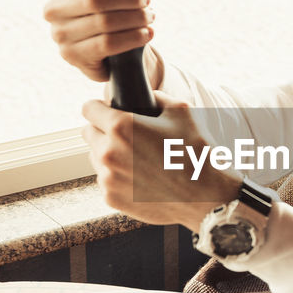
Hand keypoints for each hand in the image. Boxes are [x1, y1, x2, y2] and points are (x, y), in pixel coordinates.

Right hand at [44, 0, 158, 82]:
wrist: (115, 44)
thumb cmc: (118, 0)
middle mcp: (53, 8)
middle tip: (148, 0)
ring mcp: (60, 34)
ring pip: (104, 23)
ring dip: (135, 18)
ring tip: (149, 16)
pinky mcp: (73, 55)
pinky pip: (107, 45)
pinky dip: (132, 37)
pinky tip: (146, 33)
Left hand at [81, 92, 241, 228]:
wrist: (205, 196)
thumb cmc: (195, 152)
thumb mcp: (182, 111)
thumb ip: (156, 96)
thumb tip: (145, 95)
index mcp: (121, 126)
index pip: (88, 108)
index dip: (100, 108)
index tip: (108, 112)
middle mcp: (108, 152)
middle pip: (88, 133)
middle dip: (103, 131)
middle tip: (127, 137)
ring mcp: (107, 178)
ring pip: (95, 158)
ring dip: (109, 155)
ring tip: (137, 160)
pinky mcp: (111, 198)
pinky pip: (105, 180)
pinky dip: (117, 178)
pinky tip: (140, 178)